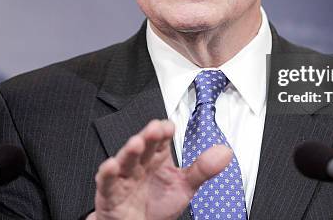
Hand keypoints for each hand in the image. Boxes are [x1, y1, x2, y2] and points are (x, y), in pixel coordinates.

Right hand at [87, 119, 231, 219]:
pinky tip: (111, 165)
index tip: (169, 127)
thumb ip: (203, 169)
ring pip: (126, 161)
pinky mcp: (110, 194)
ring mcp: (124, 178)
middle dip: (148, 137)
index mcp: (157, 158)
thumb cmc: (157, 204)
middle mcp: (141, 164)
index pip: (161, 140)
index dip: (164, 132)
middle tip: (155, 128)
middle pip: (144, 146)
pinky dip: (107, 173)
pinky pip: (107, 183)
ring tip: (136, 143)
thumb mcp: (184, 186)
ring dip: (129, 151)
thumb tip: (225, 152)